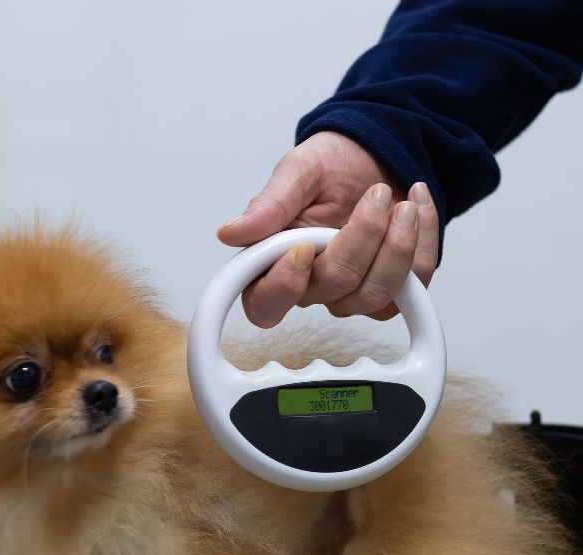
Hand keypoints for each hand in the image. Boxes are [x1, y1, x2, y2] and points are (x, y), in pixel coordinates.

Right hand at [217, 132, 438, 325]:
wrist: (380, 152)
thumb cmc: (334, 164)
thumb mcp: (299, 170)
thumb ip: (269, 204)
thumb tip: (231, 233)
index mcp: (274, 262)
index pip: (264, 304)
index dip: (283, 287)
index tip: (303, 249)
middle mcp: (311, 286)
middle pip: (333, 290)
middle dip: (362, 239)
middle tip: (376, 196)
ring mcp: (352, 293)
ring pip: (375, 296)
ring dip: (397, 246)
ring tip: (402, 203)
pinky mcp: (392, 291)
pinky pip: (413, 287)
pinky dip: (422, 242)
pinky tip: (417, 206)